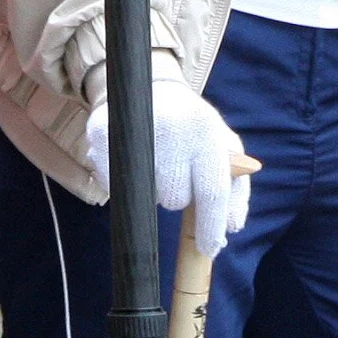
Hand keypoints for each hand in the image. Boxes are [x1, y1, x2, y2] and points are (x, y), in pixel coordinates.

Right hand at [84, 70, 250, 257]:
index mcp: (206, 131)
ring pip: (146, 195)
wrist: (151, 88)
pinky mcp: (102, 132)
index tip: (209, 248)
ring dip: (152, 189)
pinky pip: (115, 185)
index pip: (211, 190)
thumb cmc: (194, 128)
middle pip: (175, 198)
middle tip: (175, 172)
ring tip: (156, 161)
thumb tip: (232, 227)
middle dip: (177, 195)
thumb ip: (235, 188)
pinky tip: (133, 161)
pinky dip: (123, 183)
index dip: (210, 225)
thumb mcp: (223, 147)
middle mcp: (172, 128)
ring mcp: (134, 128)